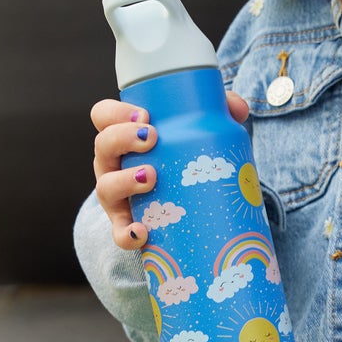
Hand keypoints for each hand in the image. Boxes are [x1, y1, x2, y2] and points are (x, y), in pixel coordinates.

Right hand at [90, 91, 247, 249]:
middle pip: (103, 145)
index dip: (116, 112)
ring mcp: (114, 195)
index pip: (103, 115)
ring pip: (105, 187)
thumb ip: (218, 113)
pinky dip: (126, 234)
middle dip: (123, 138)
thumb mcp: (195, 132)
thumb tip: (238, 108)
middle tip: (151, 137)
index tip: (145, 114)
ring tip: (151, 176)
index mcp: (122, 135)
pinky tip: (141, 232)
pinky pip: (118, 232)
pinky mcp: (125, 224)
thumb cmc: (180, 156)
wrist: (178, 204)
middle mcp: (112, 163)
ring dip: (125, 180)